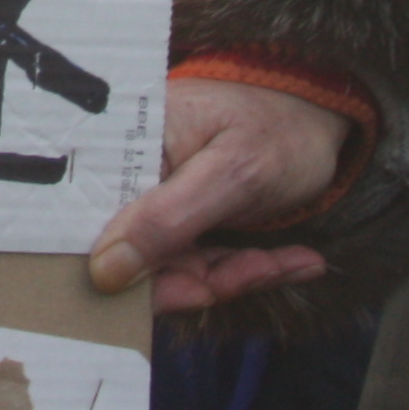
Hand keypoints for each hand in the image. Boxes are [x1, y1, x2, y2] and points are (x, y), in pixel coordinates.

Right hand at [85, 75, 351, 313]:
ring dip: (230, 277)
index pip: (92, 219)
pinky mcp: (176, 227)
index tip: (198, 288)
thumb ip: (167, 220)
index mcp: (117, 145)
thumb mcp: (230, 174)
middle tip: (256, 270)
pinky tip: (296, 260)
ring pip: (168, 271)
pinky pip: (195, 268)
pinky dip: (243, 272)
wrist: (316, 121)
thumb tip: (103, 273)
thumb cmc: (275, 128)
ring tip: (286, 260)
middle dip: (198, 278)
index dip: (128, 270)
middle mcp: (124, 177)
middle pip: (129, 257)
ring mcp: (150, 204)